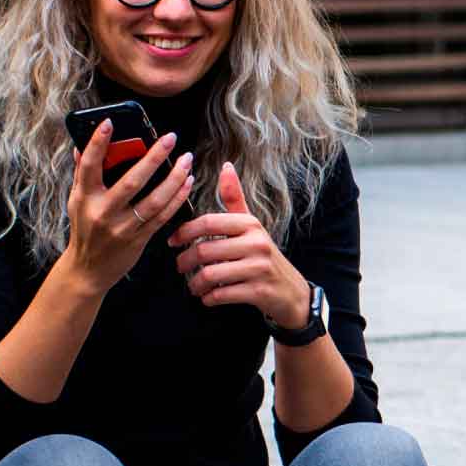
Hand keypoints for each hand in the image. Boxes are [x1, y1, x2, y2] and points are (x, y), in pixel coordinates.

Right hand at [59, 121, 194, 288]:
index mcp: (85, 198)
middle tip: (170, 138)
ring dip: (174, 178)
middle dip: (154, 157)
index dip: (98, 143)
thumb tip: (80, 145)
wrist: (88, 270)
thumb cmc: (84, 229)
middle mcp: (103, 212)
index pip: (90, 165)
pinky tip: (187, 183)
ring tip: (186, 160)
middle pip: (132, 181)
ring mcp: (122, 227)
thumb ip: (81, 173)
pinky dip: (177, 198)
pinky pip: (163, 216)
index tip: (109, 122)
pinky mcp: (139, 239)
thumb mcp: (76, 201)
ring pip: (154, 200)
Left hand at [170, 162, 310, 326]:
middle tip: (180, 267)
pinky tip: (208, 297)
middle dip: (185, 262)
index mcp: (250, 224)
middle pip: (205, 250)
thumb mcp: (252, 226)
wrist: (292, 292)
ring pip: (211, 274)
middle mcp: (257, 243)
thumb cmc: (264, 256)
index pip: (208, 222)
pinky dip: (209, 298)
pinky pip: (222, 294)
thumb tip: (226, 166)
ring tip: (193, 286)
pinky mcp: (259, 291)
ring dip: (195, 284)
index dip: (184, 232)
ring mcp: (259, 268)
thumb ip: (235, 199)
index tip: (173, 242)